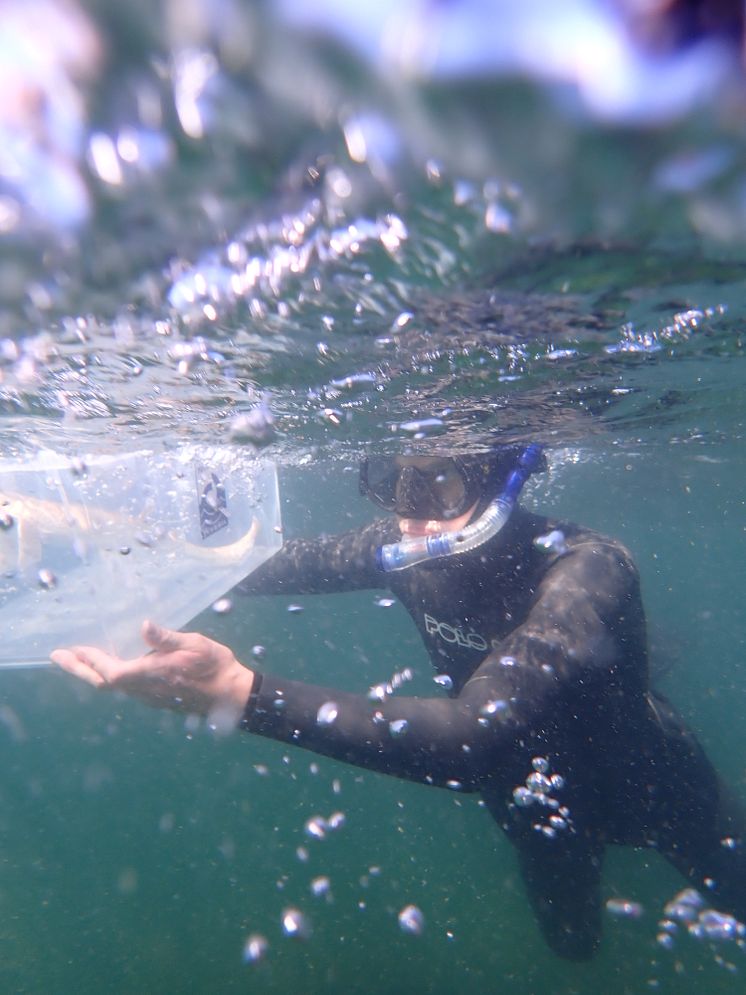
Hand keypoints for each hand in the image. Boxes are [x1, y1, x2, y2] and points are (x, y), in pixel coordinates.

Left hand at [50, 620, 254, 719]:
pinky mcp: (155, 697)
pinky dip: (108, 676)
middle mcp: (145, 689)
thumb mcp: (195, 644)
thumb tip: (144, 626)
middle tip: (58, 656)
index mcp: (152, 675)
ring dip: (91, 672)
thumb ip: (167, 637)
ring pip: (112, 686)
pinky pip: (124, 687)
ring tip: (77, 659)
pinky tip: (109, 666)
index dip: (89, 661)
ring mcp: (149, 696)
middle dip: (78, 669)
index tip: (71, 649)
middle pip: (103, 683)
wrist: (231, 695)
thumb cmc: (215, 666)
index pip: (111, 671)